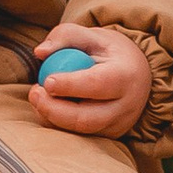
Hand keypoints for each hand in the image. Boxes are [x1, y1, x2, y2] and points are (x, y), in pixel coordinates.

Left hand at [28, 21, 154, 137]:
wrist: (138, 75)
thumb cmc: (111, 53)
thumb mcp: (94, 36)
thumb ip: (66, 36)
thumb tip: (40, 52)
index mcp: (126, 76)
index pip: (97, 85)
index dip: (70, 85)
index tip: (46, 81)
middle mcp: (126, 106)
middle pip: (86, 118)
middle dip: (54, 110)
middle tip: (34, 93)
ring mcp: (118, 125)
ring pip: (80, 131)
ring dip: (52, 117)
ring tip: (38, 97)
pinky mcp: (109, 137)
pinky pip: (78, 136)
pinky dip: (59, 123)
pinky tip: (51, 106)